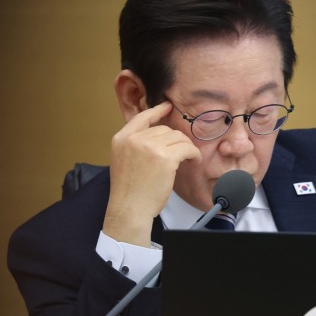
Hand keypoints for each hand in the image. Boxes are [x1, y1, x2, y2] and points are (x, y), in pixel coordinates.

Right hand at [103, 102, 200, 246]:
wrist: (129, 209)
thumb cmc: (128, 191)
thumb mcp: (122, 160)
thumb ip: (134, 145)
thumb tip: (157, 136)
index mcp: (121, 138)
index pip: (142, 117)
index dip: (157, 110)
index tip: (168, 106)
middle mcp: (135, 139)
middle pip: (164, 129)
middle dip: (176, 141)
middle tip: (182, 153)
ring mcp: (150, 147)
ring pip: (178, 138)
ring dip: (187, 148)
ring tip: (188, 159)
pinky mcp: (165, 158)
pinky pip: (187, 148)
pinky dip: (194, 154)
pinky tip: (194, 161)